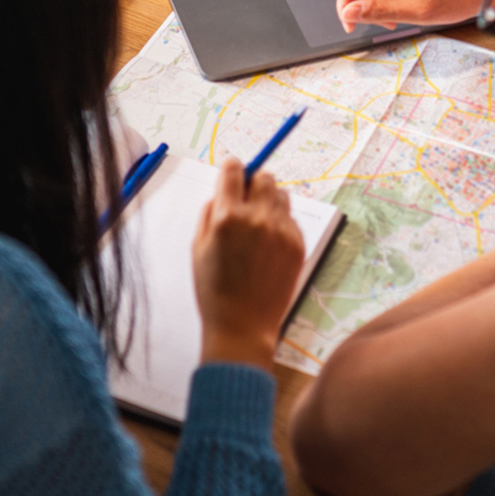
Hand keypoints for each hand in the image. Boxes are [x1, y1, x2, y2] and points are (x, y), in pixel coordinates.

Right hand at [193, 160, 307, 368]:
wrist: (242, 326)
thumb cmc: (214, 289)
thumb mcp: (198, 247)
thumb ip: (210, 212)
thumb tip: (222, 190)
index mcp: (227, 217)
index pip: (234, 169)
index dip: (231, 170)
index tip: (232, 175)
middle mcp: (256, 218)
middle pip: (263, 176)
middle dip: (253, 183)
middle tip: (246, 201)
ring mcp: (280, 231)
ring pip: (281, 195)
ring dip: (269, 202)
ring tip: (258, 226)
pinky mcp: (297, 244)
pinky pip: (291, 219)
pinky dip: (280, 224)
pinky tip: (268, 247)